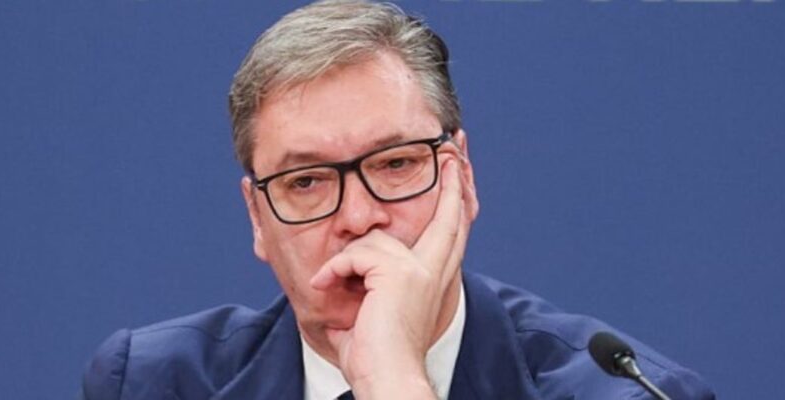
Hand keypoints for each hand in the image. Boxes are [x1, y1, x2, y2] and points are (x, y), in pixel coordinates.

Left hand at [309, 157, 471, 398]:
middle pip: (452, 216)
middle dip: (454, 179)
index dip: (456, 200)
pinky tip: (326, 287)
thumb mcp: (369, 310)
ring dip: (346, 261)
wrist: (385, 378)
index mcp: (434, 280)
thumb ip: (368, 282)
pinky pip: (355, 254)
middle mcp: (433, 271)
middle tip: (456, 147)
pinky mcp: (399, 273)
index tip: (458, 167)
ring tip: (330, 283)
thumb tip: (342, 270)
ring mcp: (419, 270)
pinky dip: (334, 271)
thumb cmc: (374, 356)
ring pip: (376, 239)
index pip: (451, 232)